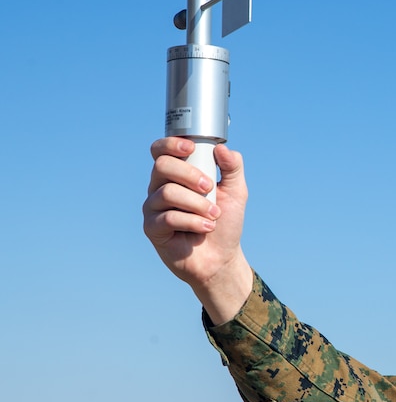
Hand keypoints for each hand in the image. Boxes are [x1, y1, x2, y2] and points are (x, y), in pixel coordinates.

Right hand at [143, 137, 252, 323]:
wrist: (221, 257)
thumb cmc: (225, 222)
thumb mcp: (236, 192)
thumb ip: (233, 167)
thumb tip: (223, 148)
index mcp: (176, 175)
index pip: (161, 151)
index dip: (171, 144)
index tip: (191, 148)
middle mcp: (160, 187)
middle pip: (162, 166)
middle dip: (190, 175)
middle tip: (209, 188)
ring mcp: (153, 208)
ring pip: (167, 193)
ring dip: (197, 204)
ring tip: (214, 215)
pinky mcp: (152, 228)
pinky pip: (167, 218)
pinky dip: (193, 222)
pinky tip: (206, 228)